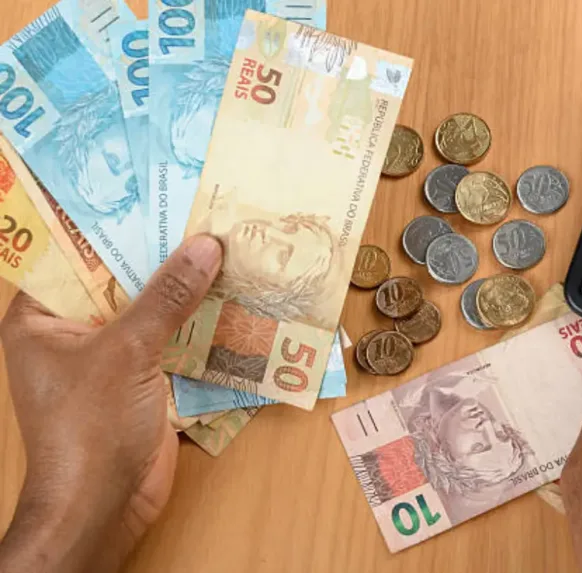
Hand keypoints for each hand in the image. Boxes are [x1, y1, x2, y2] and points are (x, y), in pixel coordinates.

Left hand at [0, 235, 221, 572]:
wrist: (103, 505)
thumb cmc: (88, 427)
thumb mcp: (125, 352)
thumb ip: (166, 298)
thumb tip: (206, 245)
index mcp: (41, 317)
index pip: (73, 254)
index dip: (110, 222)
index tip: (152, 190)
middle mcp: (73, 330)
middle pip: (119, 278)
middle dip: (159, 252)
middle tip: (200, 210)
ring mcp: (110, 355)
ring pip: (150, 308)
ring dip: (184, 286)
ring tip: (224, 243)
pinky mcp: (143, 377)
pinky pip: (171, 337)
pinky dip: (197, 321)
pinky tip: (231, 296)